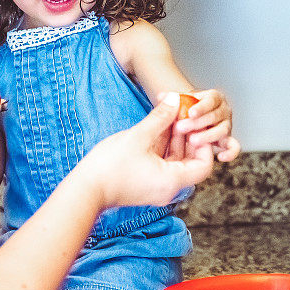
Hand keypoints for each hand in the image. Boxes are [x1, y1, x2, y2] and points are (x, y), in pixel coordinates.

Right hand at [76, 93, 214, 208]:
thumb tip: (174, 99)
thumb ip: (160, 117)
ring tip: (168, 114)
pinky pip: (162, 163)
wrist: (85, 190)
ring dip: (172, 137)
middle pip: (190, 160)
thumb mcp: (139, 136)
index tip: (193, 124)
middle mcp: (169, 188)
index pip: (204, 164)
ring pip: (174, 159)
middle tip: (181, 112)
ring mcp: (157, 187)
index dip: (203, 142)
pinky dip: (161, 146)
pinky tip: (156, 126)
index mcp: (173, 180)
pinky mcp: (146, 183)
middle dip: (187, 134)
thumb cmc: (110, 167)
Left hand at [170, 88, 239, 162]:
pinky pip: (232, 147)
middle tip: (182, 128)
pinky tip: (220, 157)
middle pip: (215, 116)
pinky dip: (229, 152)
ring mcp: (226, 125)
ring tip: (193, 141)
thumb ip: (170, 99)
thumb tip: (162, 96)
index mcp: (214, 97)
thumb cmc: (185, 110)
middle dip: (199, 123)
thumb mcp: (178, 103)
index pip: (211, 100)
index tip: (190, 113)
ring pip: (223, 130)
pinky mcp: (227, 140)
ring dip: (208, 136)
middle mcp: (223, 110)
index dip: (201, 107)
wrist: (192, 120)